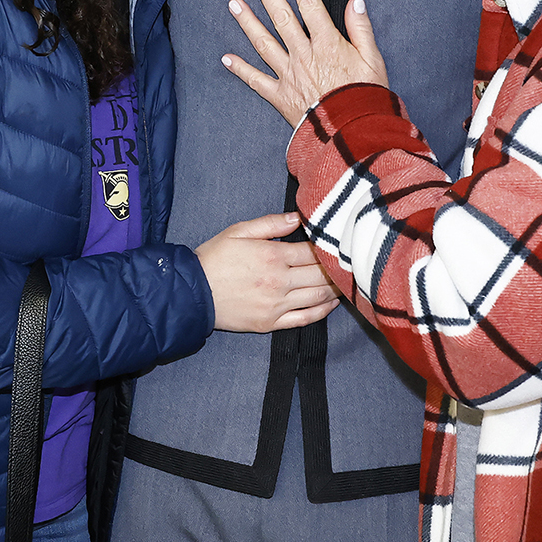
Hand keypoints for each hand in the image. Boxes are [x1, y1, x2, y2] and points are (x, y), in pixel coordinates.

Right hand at [195, 211, 339, 333]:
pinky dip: (322, 311)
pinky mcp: (271, 323)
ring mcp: (277, 305)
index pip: (312, 251)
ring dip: (336, 289)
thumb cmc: (214, 259)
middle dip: (338, 268)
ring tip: (347, 281)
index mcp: (272, 256)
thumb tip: (297, 218)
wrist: (192, 293)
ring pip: (317, 296)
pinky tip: (331, 303)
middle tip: (350, 263)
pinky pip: (305, 318)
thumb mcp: (238, 232)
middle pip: (321, 274)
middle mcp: (279, 281)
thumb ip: (270, 224)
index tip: (339, 244)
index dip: (328, 247)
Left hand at [222, 0, 389, 127]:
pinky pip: (256, 80)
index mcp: (327, 44)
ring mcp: (288, 75)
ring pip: (264, 43)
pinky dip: (240, 69)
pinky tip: (226, 58)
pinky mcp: (280, 96)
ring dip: (247, 22)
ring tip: (234, 3)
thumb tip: (354, 1)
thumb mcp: (374, 60)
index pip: (310, 4)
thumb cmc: (365, 98)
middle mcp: (303, 55)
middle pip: (281, 17)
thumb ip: (361, 29)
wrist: (352, 133)